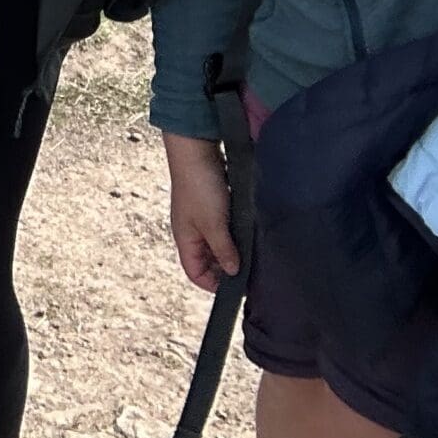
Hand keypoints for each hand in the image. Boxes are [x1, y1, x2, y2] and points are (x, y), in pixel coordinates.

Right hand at [163, 132, 240, 292]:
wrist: (196, 150)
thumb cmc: (198, 186)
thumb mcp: (213, 223)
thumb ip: (224, 250)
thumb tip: (234, 272)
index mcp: (185, 240)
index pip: (195, 273)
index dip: (213, 284)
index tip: (238, 287)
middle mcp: (192, 232)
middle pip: (208, 261)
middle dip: (226, 268)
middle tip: (250, 270)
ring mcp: (203, 218)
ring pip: (218, 245)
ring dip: (233, 250)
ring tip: (252, 251)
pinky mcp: (214, 206)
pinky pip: (224, 228)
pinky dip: (235, 233)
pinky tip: (249, 232)